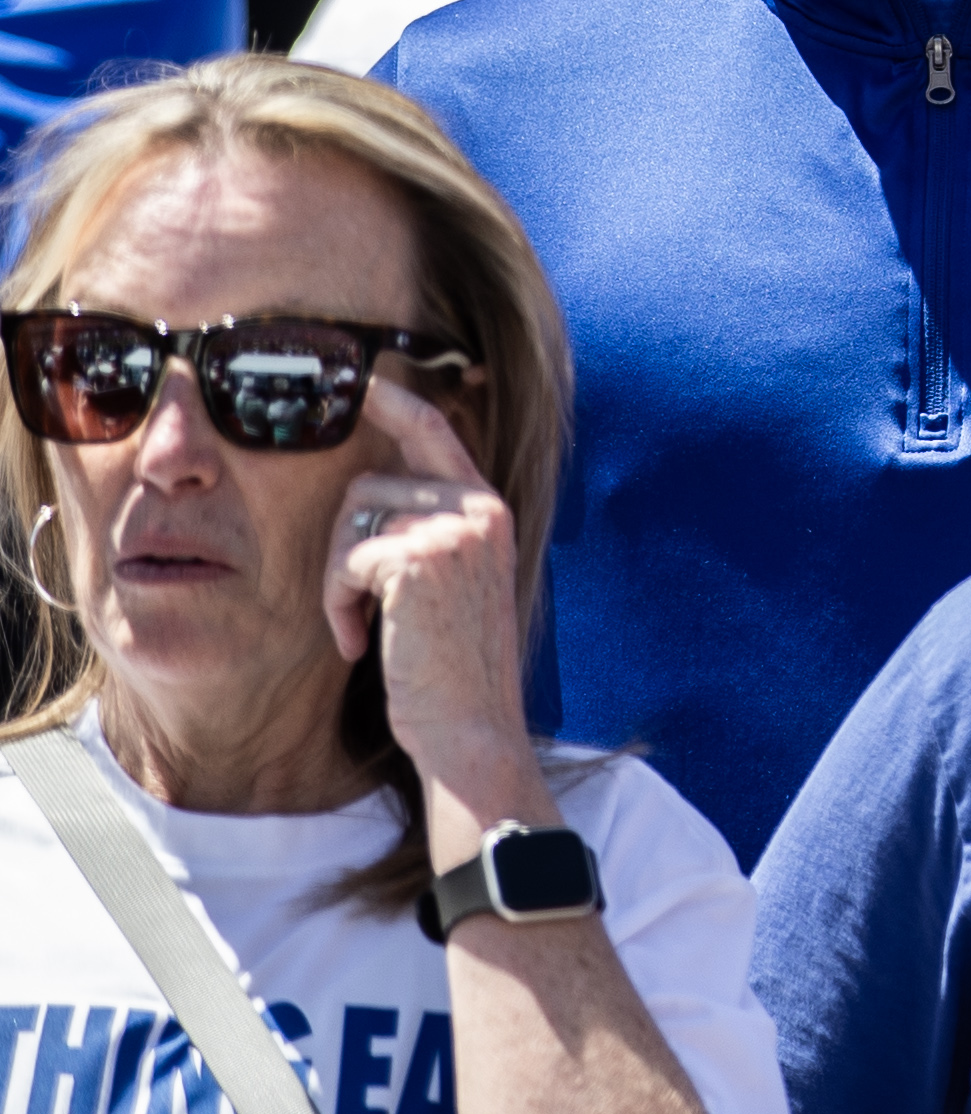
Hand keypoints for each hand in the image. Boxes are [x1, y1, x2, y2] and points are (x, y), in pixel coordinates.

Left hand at [323, 377, 540, 806]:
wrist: (472, 729)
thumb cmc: (451, 670)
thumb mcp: (450, 589)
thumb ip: (429, 535)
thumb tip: (374, 495)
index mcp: (489, 512)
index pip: (439, 436)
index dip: (401, 405)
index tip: (372, 384)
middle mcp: (479, 509)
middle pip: (370, 483)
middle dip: (343, 547)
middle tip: (357, 611)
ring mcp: (454, 529)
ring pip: (351, 520)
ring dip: (338, 582)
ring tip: (364, 630)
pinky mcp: (420, 558)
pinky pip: (345, 560)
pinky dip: (338, 607)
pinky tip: (362, 645)